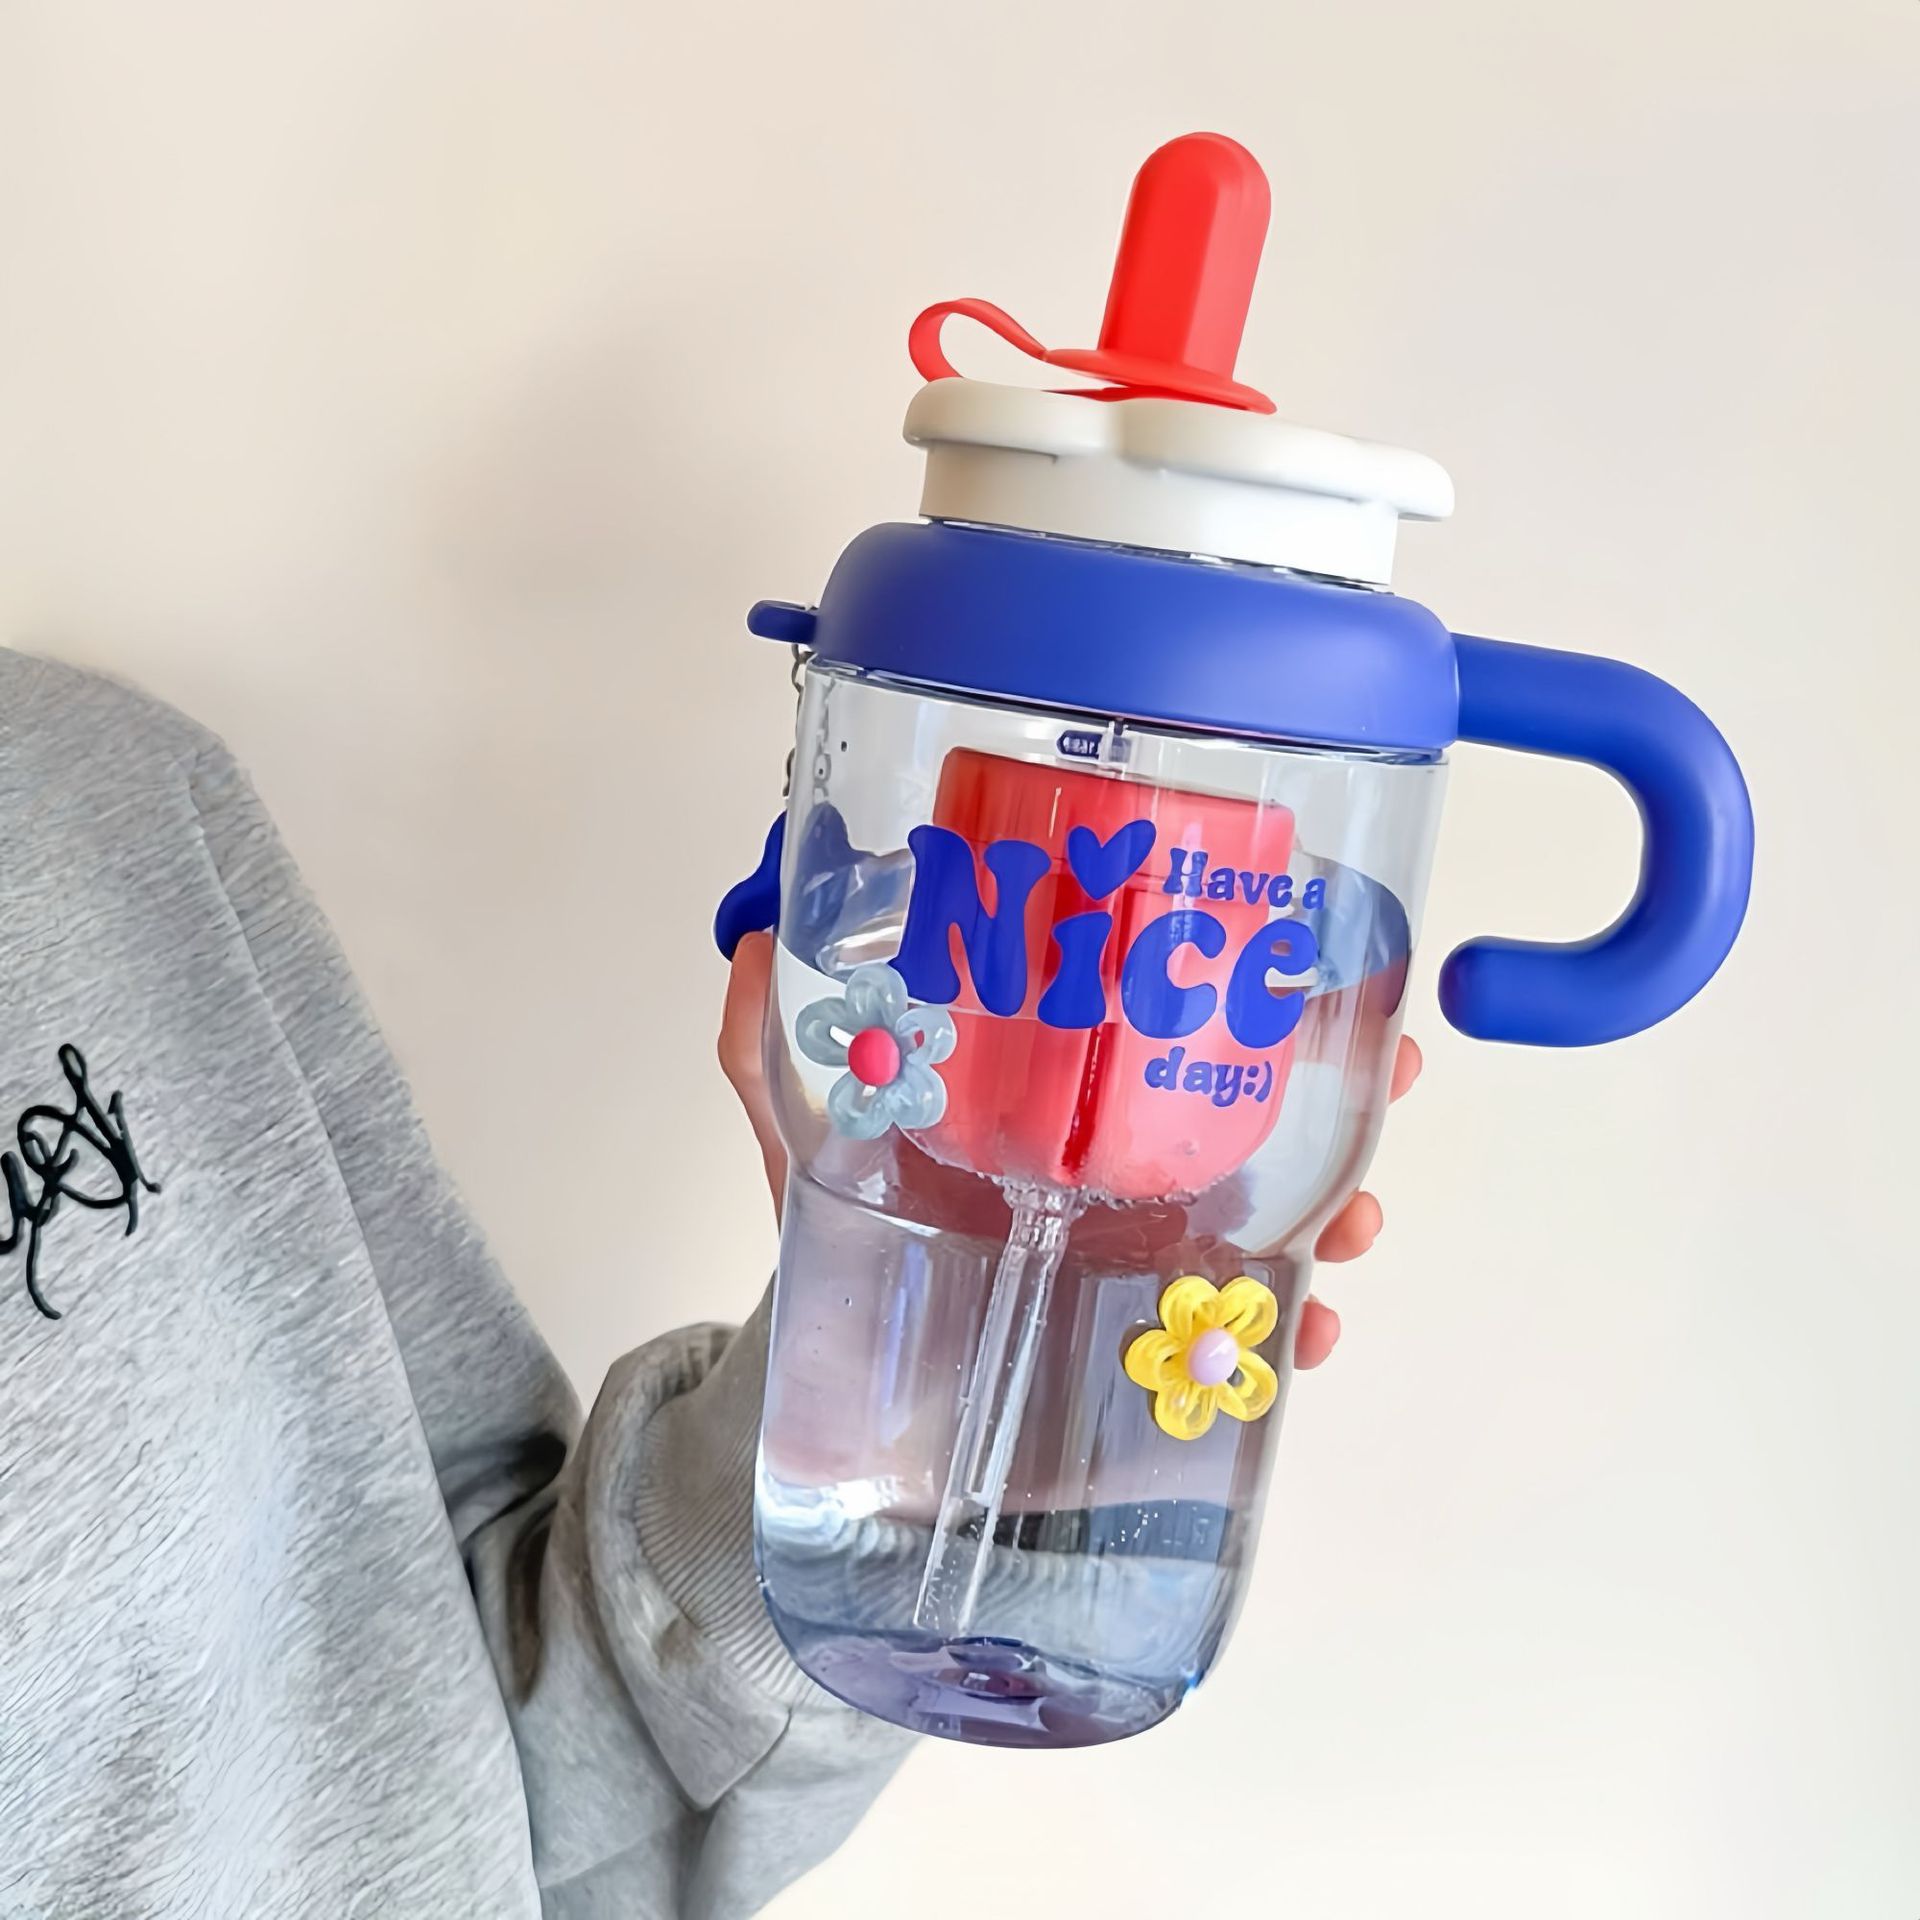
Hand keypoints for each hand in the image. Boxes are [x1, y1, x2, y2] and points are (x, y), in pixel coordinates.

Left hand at [719, 930, 1422, 1371]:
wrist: (846, 1406)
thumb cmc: (845, 1257)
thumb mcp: (807, 1147)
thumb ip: (769, 1056)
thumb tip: (750, 947)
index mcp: (1063, 1113)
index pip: (1172, 1029)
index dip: (1253, 986)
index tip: (1316, 950)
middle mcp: (1127, 1180)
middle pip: (1258, 1118)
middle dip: (1340, 1087)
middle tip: (1392, 1065)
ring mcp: (1153, 1270)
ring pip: (1274, 1228)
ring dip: (1338, 1211)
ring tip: (1355, 1219)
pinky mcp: (1160, 1360)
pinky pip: (1247, 1347)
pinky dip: (1289, 1338)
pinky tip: (1306, 1332)